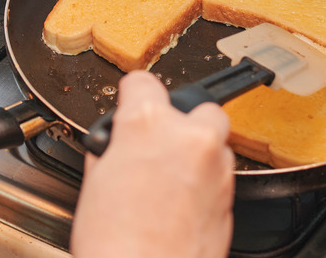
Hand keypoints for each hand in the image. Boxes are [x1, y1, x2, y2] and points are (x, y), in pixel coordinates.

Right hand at [71, 71, 234, 257]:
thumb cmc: (116, 243)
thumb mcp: (94, 182)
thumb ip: (113, 149)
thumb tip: (118, 145)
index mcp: (147, 124)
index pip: (143, 83)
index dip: (133, 95)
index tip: (133, 101)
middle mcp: (189, 137)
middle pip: (197, 106)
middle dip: (181, 123)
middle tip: (158, 148)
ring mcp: (215, 166)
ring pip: (215, 141)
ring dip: (197, 153)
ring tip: (169, 181)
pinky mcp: (231, 195)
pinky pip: (221, 173)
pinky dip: (206, 181)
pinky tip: (181, 202)